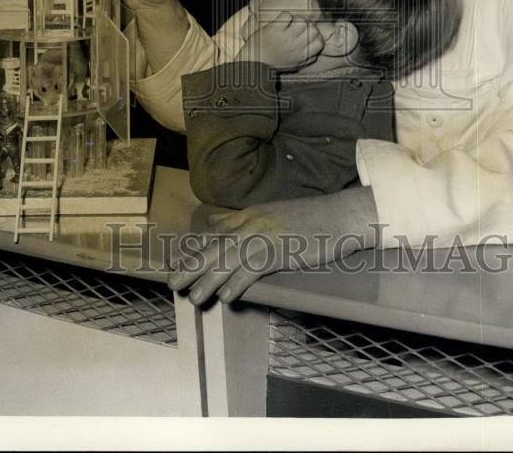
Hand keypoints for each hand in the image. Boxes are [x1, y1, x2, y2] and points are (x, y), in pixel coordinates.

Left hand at [168, 185, 377, 304]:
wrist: (341, 215)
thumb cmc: (311, 218)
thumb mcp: (273, 215)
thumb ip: (245, 221)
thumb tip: (217, 225)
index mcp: (250, 215)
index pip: (215, 233)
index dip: (194, 249)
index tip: (175, 262)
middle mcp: (252, 222)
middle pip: (216, 246)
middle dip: (192, 265)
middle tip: (171, 282)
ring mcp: (266, 235)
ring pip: (230, 259)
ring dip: (209, 279)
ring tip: (192, 297)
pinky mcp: (281, 249)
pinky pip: (254, 267)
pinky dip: (239, 282)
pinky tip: (227, 296)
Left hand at [237, 11, 324, 70]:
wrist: (254, 62)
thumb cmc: (275, 64)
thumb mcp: (296, 65)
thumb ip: (308, 58)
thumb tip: (317, 51)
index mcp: (303, 55)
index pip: (320, 41)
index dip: (315, 36)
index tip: (306, 35)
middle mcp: (297, 45)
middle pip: (313, 29)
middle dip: (306, 26)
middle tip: (296, 29)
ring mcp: (286, 36)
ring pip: (301, 20)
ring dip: (295, 20)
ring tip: (288, 25)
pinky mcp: (275, 28)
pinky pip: (286, 15)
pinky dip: (284, 16)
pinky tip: (279, 22)